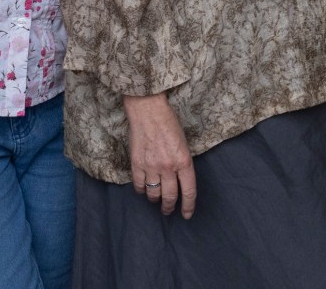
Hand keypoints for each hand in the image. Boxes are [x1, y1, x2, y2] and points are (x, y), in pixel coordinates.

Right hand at [124, 92, 196, 216]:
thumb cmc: (169, 123)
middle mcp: (168, 167)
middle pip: (170, 196)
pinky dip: (142, 190)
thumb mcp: (184, 143)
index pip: (189, 191)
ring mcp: (151, 166)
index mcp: (184, 161)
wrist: (148, 110)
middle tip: (168, 210)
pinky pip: (139, 185)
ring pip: (153, 194)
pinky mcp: (136, 164)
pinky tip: (144, 189)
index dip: (188, 206)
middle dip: (169, 207)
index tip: (187, 214)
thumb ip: (182, 163)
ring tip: (156, 200)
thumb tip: (180, 179)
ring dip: (155, 200)